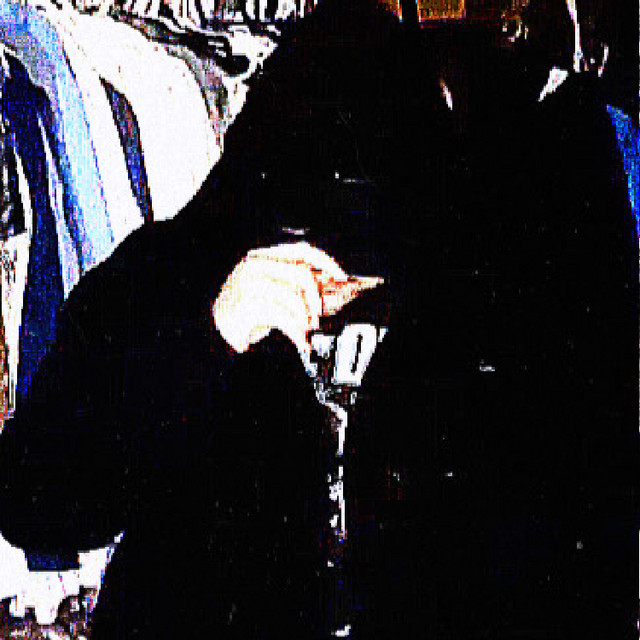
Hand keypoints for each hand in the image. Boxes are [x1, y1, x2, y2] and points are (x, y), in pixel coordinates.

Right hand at [213, 242, 382, 361]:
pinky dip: (297, 332)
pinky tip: (300, 340)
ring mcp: (248, 285)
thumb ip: (296, 284)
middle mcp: (254, 266)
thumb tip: (328, 282)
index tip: (341, 276)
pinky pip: (282, 316)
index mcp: (263, 257)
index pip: (301, 250)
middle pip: (301, 273)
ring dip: (305, 318)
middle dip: (316, 297)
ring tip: (305, 330)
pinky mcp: (245, 306)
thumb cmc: (247, 312)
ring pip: (293, 296)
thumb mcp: (274, 292)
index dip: (325, 262)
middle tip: (318, 315)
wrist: (218, 334)